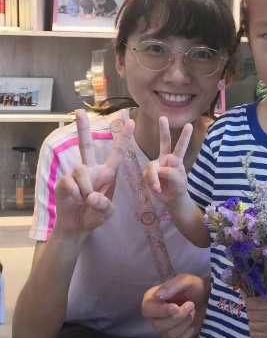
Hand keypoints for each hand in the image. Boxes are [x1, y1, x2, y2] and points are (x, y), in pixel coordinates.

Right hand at [54, 109, 133, 234]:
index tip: (131, 122)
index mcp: (107, 174)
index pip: (118, 153)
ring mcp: (76, 175)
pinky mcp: (63, 182)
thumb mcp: (107, 213)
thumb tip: (90, 196)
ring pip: (80, 169)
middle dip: (82, 128)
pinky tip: (75, 200)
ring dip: (85, 187)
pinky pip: (69, 181)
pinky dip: (75, 193)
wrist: (77, 226)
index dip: (124, 138)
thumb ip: (104, 206)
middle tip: (79, 111)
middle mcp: (92, 170)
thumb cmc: (95, 216)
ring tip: (84, 199)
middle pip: (86, 146)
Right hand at [142, 274, 209, 337]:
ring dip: (186, 322)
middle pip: (159, 325)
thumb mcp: (185, 280)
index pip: (148, 310)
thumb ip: (171, 286)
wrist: (207, 298)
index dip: (161, 311)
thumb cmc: (194, 287)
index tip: (176, 307)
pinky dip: (188, 333)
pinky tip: (192, 323)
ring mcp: (163, 329)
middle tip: (191, 304)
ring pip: (169, 334)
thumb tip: (156, 296)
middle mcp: (154, 316)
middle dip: (180, 316)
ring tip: (192, 311)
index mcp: (152, 299)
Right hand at [143, 117, 192, 206]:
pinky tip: (156, 188)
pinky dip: (151, 182)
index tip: (189, 125)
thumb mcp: (179, 182)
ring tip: (158, 187)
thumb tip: (159, 169)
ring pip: (152, 167)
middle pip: (164, 142)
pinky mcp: (148, 172)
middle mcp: (166, 158)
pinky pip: (147, 175)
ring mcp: (156, 165)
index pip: (180, 147)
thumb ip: (171, 174)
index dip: (184, 136)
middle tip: (163, 117)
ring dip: (154, 178)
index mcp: (176, 159)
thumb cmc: (178, 187)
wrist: (171, 198)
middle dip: (163, 130)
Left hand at [245, 295, 266, 337]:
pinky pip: (253, 335)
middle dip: (251, 311)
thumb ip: (257, 295)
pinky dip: (254, 330)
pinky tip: (259, 325)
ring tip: (258, 317)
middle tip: (256, 310)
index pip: (251, 304)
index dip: (249, 301)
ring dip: (252, 320)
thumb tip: (241, 291)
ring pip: (250, 324)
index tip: (252, 301)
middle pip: (250, 314)